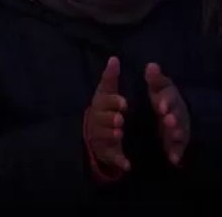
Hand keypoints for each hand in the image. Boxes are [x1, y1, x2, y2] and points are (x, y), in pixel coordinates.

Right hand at [84, 57, 129, 175]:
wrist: (94, 132)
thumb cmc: (104, 107)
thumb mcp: (106, 91)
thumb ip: (110, 77)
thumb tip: (114, 58)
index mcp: (99, 105)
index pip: (103, 102)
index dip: (113, 103)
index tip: (124, 103)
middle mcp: (97, 121)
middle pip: (102, 120)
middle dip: (110, 120)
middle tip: (120, 120)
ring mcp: (100, 138)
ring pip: (104, 137)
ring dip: (110, 136)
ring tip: (120, 134)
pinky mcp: (106, 153)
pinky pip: (111, 157)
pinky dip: (119, 160)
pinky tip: (127, 164)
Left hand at [145, 63, 189, 165]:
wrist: (174, 115)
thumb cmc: (163, 99)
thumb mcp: (158, 88)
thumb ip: (155, 79)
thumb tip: (150, 65)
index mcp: (169, 98)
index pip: (170, 97)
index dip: (166, 101)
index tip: (160, 105)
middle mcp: (177, 112)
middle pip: (177, 114)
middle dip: (174, 117)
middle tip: (168, 120)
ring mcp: (179, 128)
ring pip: (180, 131)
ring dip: (177, 133)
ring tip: (175, 136)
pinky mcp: (179, 143)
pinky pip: (179, 149)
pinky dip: (177, 153)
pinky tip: (174, 159)